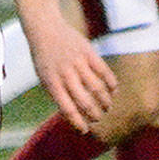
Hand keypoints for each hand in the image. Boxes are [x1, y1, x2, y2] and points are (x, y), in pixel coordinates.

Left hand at [27, 17, 117, 133]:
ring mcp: (78, 63)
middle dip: (95, 115)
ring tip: (107, 107)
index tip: (85, 130)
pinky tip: (113, 90)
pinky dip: (112, 84)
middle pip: (86, 102)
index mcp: (52, 84)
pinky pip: (105, 72)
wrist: (45, 29)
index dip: (78, 123)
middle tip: (98, 118)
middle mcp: (65, 75)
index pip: (68, 110)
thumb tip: (74, 116)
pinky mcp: (89, 53)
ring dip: (106, 102)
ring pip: (98, 89)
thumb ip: (57, 95)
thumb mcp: (44, 78)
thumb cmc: (45, 59)